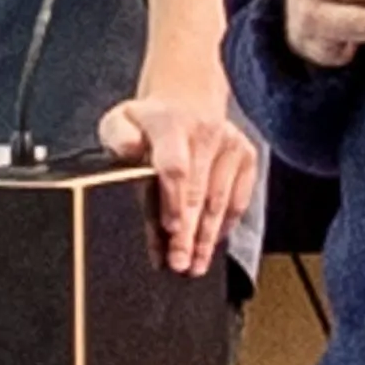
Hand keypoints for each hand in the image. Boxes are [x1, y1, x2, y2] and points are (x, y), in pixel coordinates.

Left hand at [96, 94, 258, 277]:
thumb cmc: (148, 123)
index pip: (175, 166)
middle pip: (198, 192)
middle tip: (180, 263)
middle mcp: (205, 132)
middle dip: (189, 233)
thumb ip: (118, 135)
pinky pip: (238, 200)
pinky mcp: (246, 156)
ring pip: (220, 201)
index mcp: (170, 124)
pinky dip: (223, 225)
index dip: (173, 200)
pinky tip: (210, 244)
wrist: (187, 99)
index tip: (171, 229)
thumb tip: (129, 149)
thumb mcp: (120, 120)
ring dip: (207, 237)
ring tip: (195, 265)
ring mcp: (230, 144)